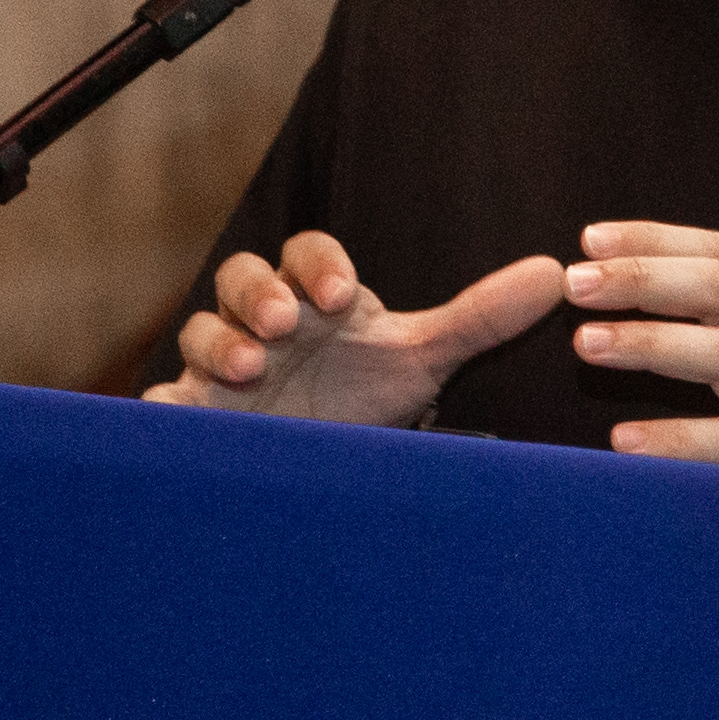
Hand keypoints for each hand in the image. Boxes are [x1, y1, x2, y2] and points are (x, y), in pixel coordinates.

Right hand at [147, 230, 563, 426]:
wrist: (323, 466)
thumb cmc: (364, 398)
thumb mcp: (421, 359)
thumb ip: (481, 318)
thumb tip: (556, 274)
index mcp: (313, 298)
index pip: (305, 253)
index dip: (317, 265)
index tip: (341, 296)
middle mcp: (260, 323)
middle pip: (240, 278)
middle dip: (257, 295)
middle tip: (283, 323)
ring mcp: (219, 369)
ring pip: (196, 333)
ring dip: (217, 344)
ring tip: (247, 368)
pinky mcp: (193, 418)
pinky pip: (162, 404)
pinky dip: (163, 408)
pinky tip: (175, 419)